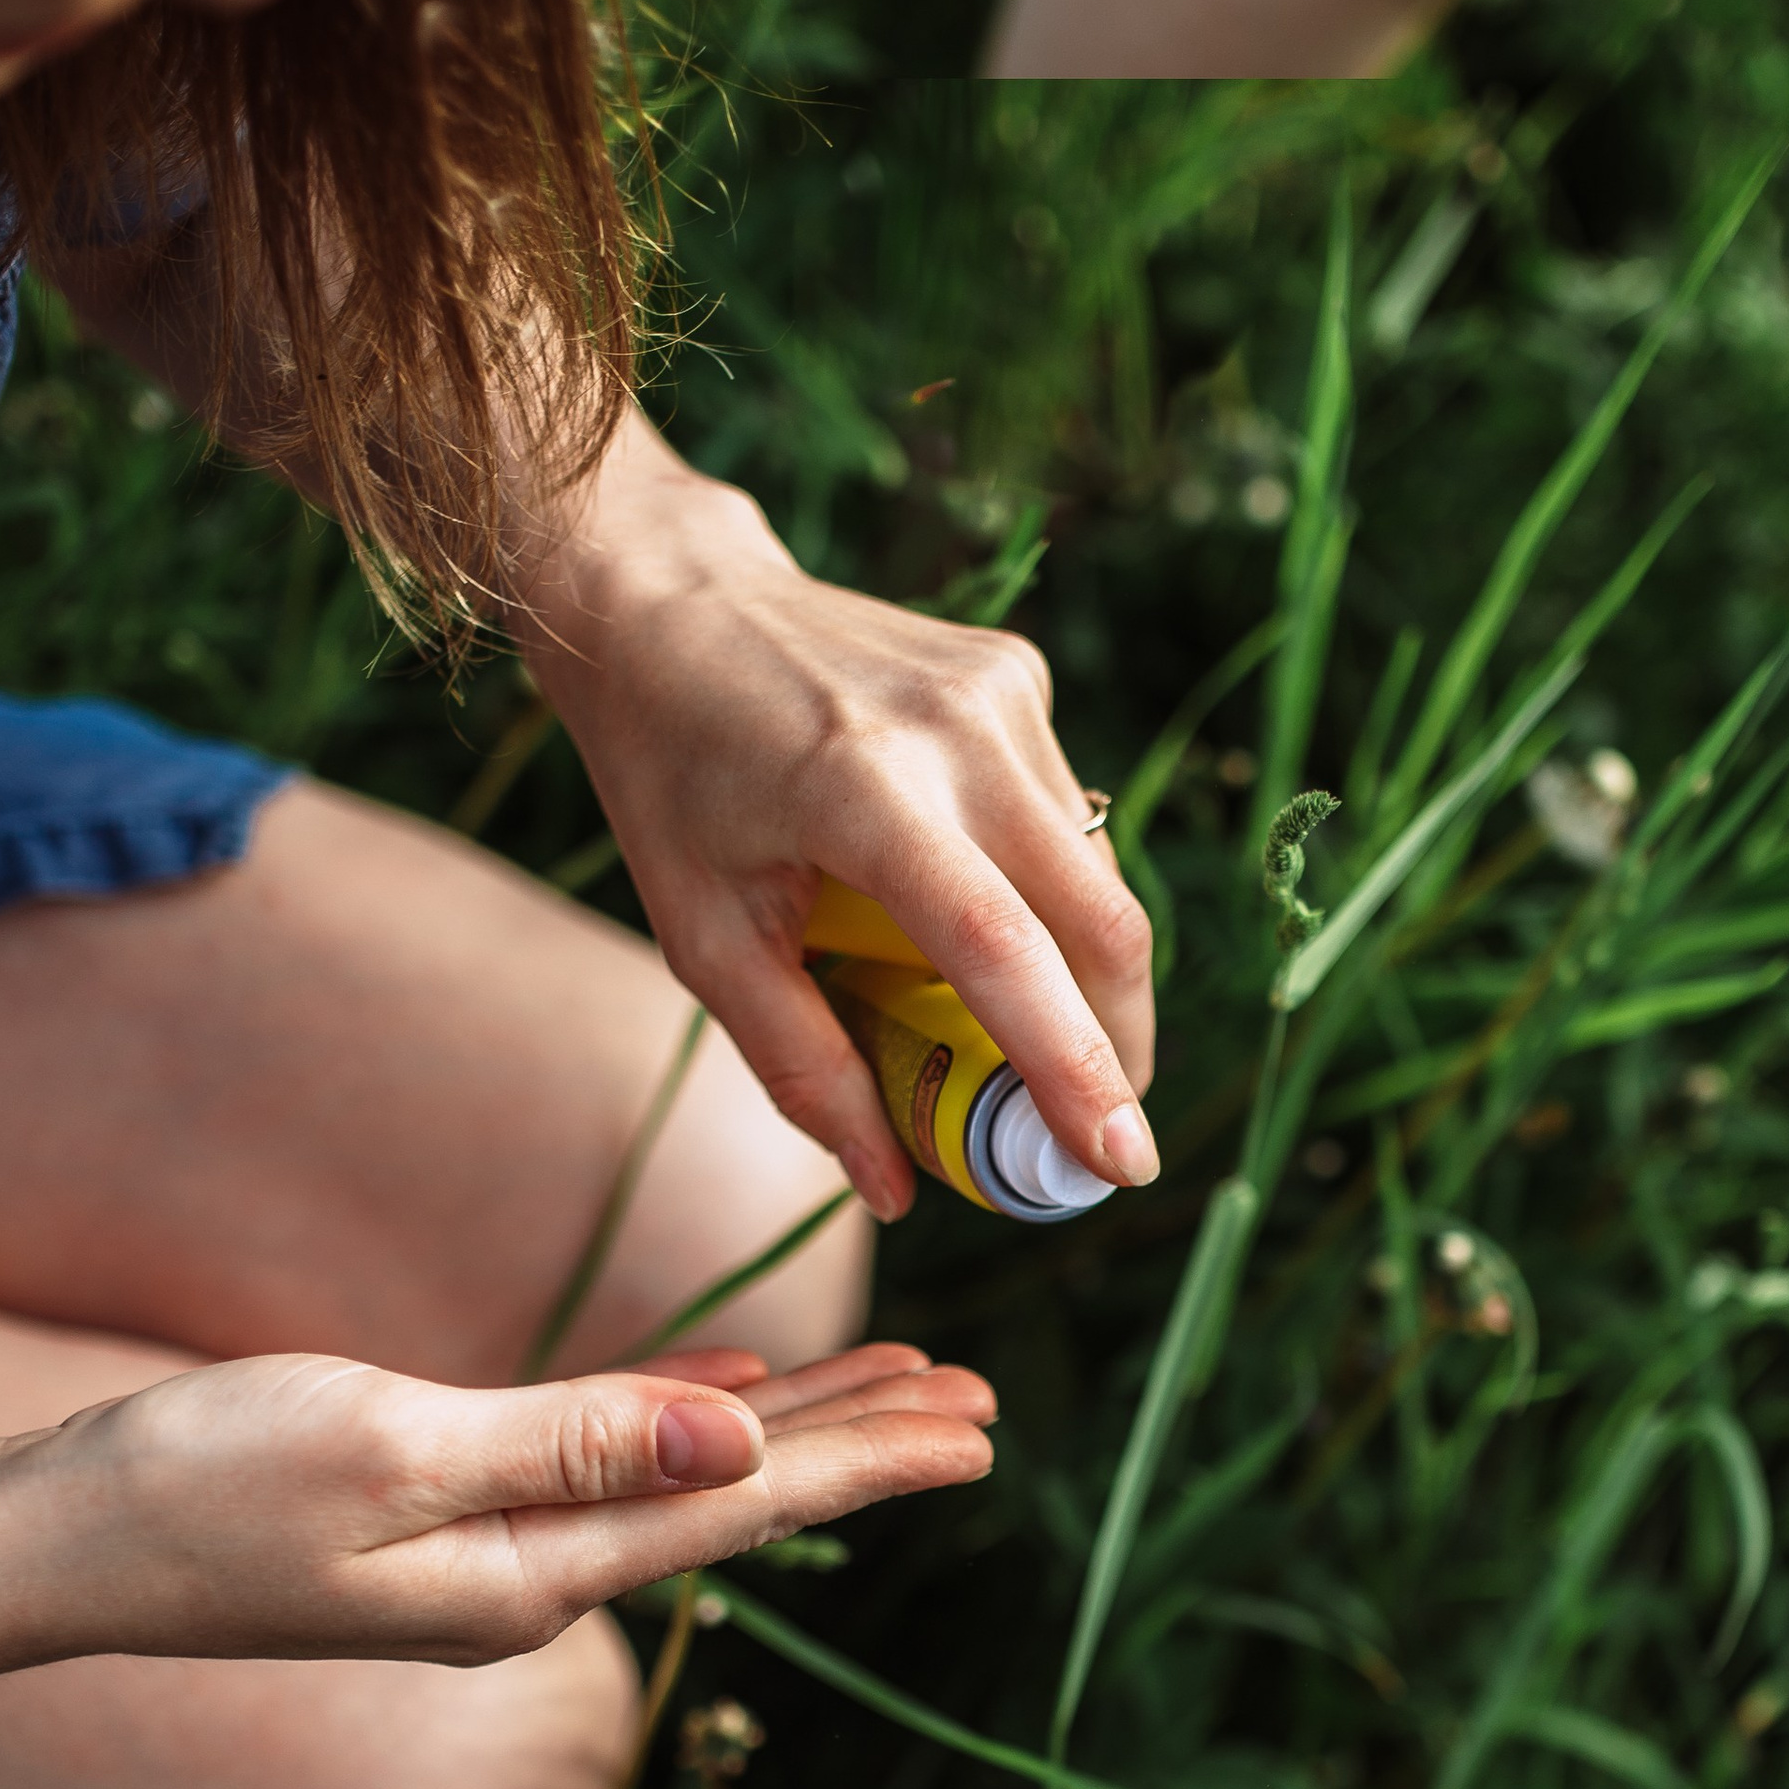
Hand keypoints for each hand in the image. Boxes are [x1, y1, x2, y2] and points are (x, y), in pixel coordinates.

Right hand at [58, 1337, 994, 1663]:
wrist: (64, 1538)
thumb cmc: (204, 1486)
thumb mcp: (392, 1447)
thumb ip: (569, 1443)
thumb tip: (741, 1444)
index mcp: (536, 1570)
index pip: (743, 1506)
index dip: (869, 1461)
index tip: (978, 1430)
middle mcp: (534, 1577)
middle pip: (737, 1498)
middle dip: (868, 1446)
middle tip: (984, 1404)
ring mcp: (490, 1552)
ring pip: (682, 1472)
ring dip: (798, 1427)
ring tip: (903, 1387)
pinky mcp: (443, 1512)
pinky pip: (600, 1458)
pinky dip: (681, 1415)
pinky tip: (733, 1389)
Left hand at [517, 412, 1158, 1221]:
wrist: (669, 600)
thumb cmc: (671, 777)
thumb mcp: (702, 937)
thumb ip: (802, 1064)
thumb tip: (896, 1189)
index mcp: (861, 792)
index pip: (1004, 949)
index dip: (1074, 1067)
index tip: (1120, 1164)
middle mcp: (953, 731)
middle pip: (1098, 923)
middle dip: (1117, 1047)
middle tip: (1097, 1138)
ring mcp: (999, 692)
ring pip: (1096, 877)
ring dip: (1085, 978)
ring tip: (1031, 1042)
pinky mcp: (1017, 674)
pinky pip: (1067, 819)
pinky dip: (1047, 893)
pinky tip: (974, 901)